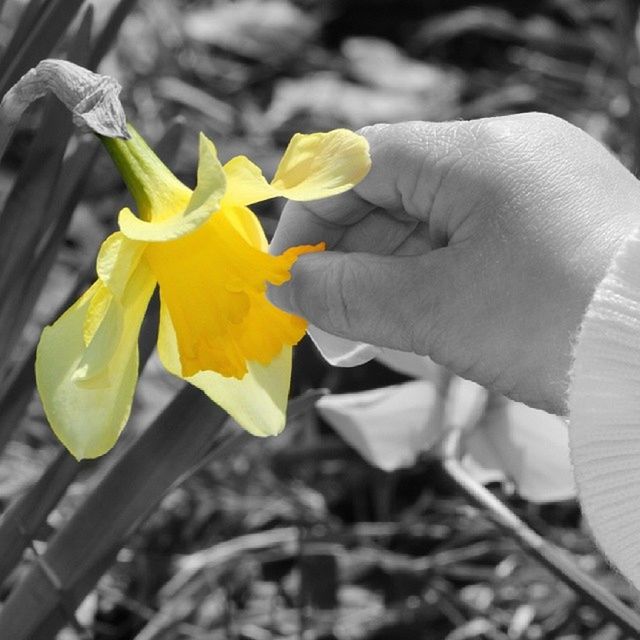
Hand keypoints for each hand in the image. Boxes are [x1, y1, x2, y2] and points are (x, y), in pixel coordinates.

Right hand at [268, 113, 639, 413]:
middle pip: (392, 188)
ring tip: (360, 326)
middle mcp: (506, 155)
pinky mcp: (548, 223)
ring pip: (427, 218)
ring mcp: (532, 187)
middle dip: (346, 250)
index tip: (288, 270)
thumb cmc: (557, 325)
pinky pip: (465, 238)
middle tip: (320, 313)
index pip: (361, 159)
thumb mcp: (436, 311)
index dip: (311, 212)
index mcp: (476, 154)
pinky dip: (427, 273)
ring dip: (384, 269)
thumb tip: (286, 287)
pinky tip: (410, 313)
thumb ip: (348, 294)